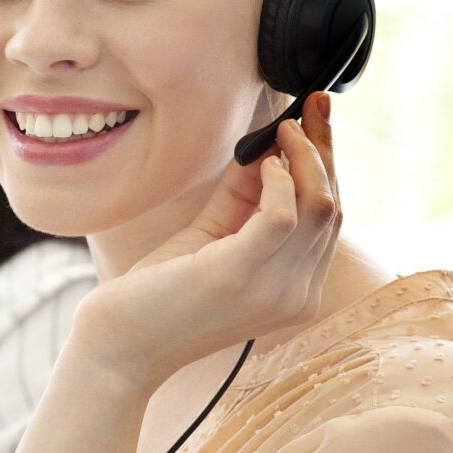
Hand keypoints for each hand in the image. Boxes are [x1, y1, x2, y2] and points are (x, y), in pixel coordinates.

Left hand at [69, 93, 342, 391]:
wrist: (120, 345)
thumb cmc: (160, 293)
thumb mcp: (212, 237)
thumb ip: (243, 199)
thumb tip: (264, 148)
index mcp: (296, 289)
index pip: (330, 218)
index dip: (328, 163)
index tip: (318, 116)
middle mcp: (297, 295)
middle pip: (332, 207)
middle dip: (324, 150)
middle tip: (309, 107)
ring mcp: (275, 290)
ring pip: (319, 206)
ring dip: (304, 156)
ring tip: (281, 129)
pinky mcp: (240, 275)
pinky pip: (283, 214)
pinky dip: (277, 179)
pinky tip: (260, 162)